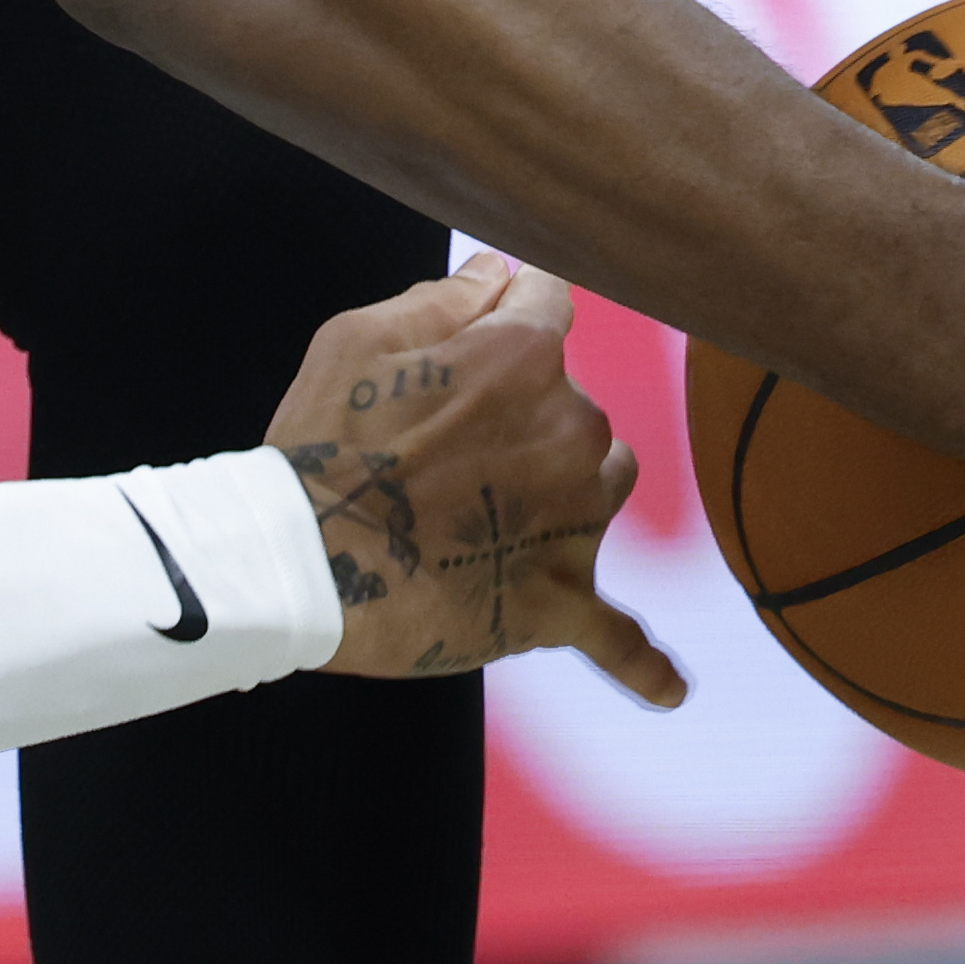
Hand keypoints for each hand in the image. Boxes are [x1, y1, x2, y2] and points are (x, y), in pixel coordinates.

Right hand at [270, 259, 691, 705]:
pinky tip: (672, 692)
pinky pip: (618, 639)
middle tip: (443, 451)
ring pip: (607, 481)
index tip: (484, 341)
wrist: (292, 564)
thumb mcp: (356, 340)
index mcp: (523, 356)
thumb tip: (501, 272)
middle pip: (576, 403)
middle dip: (525, 416)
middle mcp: (571, 430)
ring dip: (568, 488)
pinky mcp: (556, 604)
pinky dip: (645, 667)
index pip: (549, 307)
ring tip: (493, 511)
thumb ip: (444, 299)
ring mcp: (574, 522)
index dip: (510, 321)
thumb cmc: (315, 445)